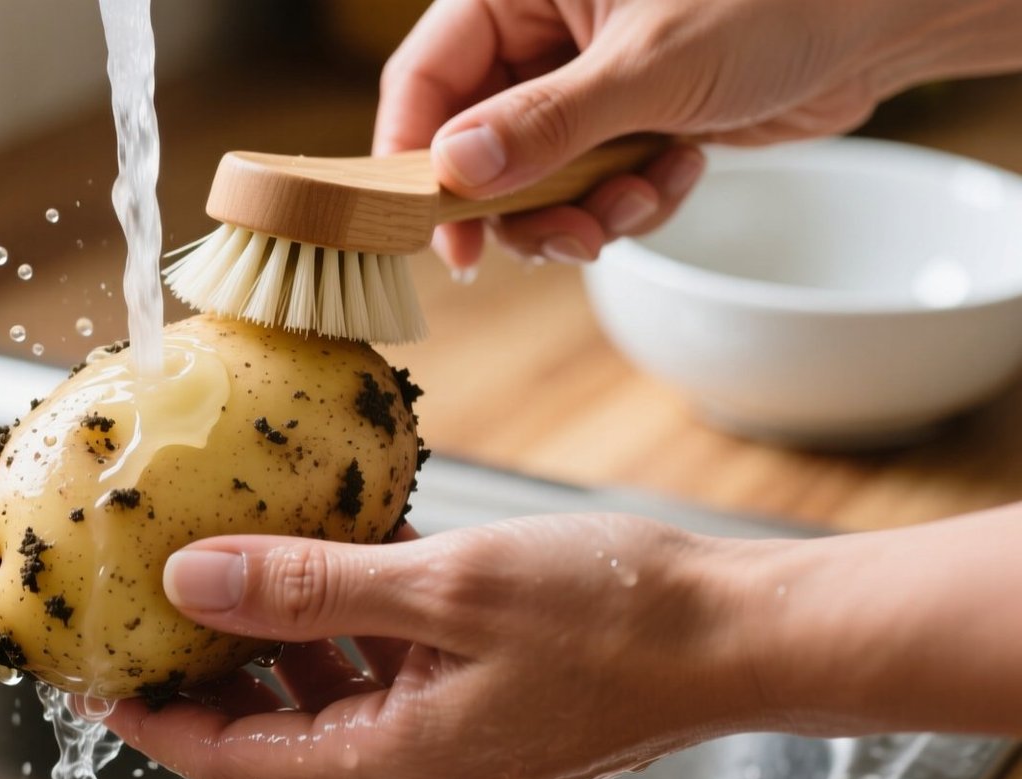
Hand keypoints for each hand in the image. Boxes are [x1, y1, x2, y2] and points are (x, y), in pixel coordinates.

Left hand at [98, 515, 769, 778]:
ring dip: (283, 642)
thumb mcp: (443, 585)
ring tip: (238, 563)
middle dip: (211, 674)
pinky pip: (385, 685)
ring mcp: (451, 758)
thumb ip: (310, 587)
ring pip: (328, 706)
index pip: (229, 763)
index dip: (151, 721)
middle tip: (155, 604)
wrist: (738, 636)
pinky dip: (350, 634)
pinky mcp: (481, 723)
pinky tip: (337, 562)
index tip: (96, 674)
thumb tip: (194, 579)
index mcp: (396, 769)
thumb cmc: (617, 614)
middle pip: (273, 736)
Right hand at [374, 0, 1021, 269]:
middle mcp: (542, 38)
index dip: (415, 155)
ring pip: (533, 181)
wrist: (877, 19)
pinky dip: (630, 202)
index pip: (426, 76)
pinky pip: (591, 189)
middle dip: (520, 205)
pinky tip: (679, 171)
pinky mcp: (626, 126)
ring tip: (635, 201)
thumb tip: (455, 169)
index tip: (431, 226)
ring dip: (580, 213)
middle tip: (556, 242)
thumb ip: (547, 121)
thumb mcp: (649, 64)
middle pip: (475, 144)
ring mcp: (584, 87)